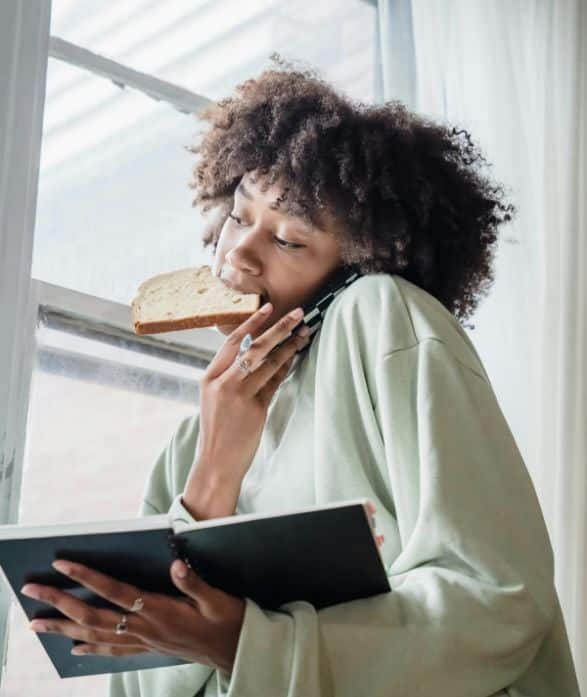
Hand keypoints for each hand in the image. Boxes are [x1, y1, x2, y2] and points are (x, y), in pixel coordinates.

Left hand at [20, 558, 244, 673]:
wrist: (235, 651)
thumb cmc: (228, 620)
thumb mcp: (217, 598)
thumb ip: (195, 582)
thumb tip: (175, 563)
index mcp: (159, 611)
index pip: (115, 592)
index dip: (88, 577)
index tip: (62, 563)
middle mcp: (145, 629)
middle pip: (93, 616)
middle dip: (59, 602)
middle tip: (30, 591)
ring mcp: (144, 642)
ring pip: (95, 635)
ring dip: (63, 627)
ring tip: (36, 623)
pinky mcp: (149, 648)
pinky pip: (112, 651)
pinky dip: (90, 647)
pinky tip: (74, 647)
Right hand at [195, 303, 309, 483]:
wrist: (216, 462)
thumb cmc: (218, 430)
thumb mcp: (215, 399)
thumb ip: (230, 376)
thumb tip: (256, 352)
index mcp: (209, 378)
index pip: (232, 342)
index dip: (252, 323)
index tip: (268, 308)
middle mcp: (222, 383)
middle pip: (254, 347)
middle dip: (278, 327)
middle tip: (297, 313)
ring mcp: (239, 396)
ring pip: (268, 363)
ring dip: (289, 347)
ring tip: (304, 333)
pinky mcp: (255, 409)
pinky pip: (275, 383)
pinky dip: (287, 369)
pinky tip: (297, 358)